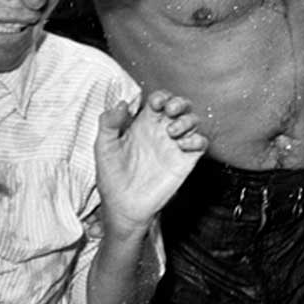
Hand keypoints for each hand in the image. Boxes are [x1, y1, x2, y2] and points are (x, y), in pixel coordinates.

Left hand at [94, 90, 207, 235]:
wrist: (124, 207)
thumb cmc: (111, 178)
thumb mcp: (103, 148)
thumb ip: (108, 123)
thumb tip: (122, 103)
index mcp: (143, 124)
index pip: (158, 100)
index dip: (160, 96)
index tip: (154, 104)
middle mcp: (161, 131)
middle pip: (180, 106)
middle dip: (179, 102)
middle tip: (170, 110)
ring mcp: (175, 145)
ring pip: (193, 121)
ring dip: (187, 120)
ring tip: (172, 132)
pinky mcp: (186, 160)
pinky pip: (201, 143)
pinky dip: (197, 140)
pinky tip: (182, 146)